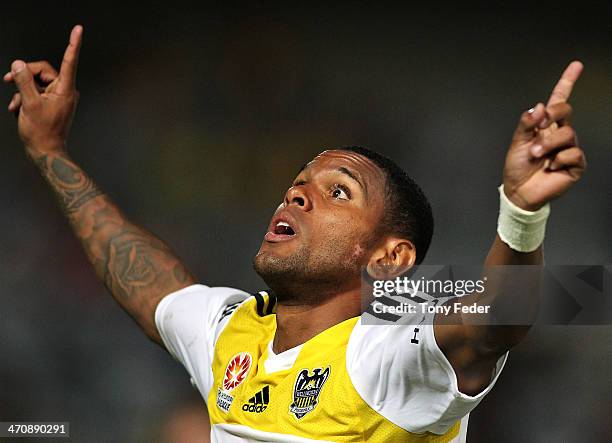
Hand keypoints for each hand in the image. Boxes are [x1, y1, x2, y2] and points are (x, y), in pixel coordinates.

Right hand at [4, 25, 82, 154]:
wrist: (45, 153)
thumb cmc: (42, 132)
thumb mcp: (29, 104)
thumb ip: (23, 81)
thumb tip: (18, 64)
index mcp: (65, 89)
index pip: (69, 61)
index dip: (73, 44)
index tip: (79, 29)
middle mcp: (65, 91)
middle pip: (43, 70)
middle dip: (24, 75)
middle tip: (7, 80)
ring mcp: (59, 98)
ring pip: (36, 82)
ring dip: (22, 90)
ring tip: (15, 105)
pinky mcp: (52, 103)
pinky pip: (36, 93)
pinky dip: (25, 98)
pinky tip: (17, 110)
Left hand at [502, 61, 585, 210]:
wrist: (519, 191)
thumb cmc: (517, 168)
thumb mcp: (517, 142)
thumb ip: (527, 123)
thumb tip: (539, 106)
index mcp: (545, 126)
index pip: (558, 100)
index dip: (567, 82)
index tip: (576, 66)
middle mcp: (558, 134)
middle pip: (565, 111)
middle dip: (553, 115)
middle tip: (539, 126)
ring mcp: (568, 149)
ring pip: (568, 133)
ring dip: (549, 144)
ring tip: (537, 155)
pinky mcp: (575, 164)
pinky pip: (573, 153)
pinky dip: (559, 159)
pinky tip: (551, 167)